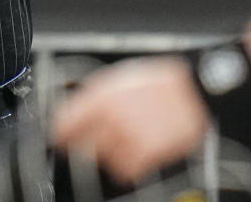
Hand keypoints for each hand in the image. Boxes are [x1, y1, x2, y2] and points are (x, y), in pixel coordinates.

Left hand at [50, 56, 210, 185]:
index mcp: (101, 97)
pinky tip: (136, 151)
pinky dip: (129, 166)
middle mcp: (113, 117)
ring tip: (126, 139)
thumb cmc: (155, 82)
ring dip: (111, 154)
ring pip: (104, 159)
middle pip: (83, 146)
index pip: (64, 125)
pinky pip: (126, 170)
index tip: (59, 139)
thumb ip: (89, 100)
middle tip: (100, 137)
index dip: (60, 134)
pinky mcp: (149, 153)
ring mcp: (130, 136)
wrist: (191, 89)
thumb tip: (67, 119)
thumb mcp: (114, 80)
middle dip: (88, 143)